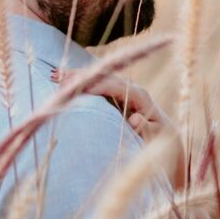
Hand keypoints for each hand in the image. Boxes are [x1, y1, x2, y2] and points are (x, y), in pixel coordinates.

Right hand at [51, 66, 185, 189]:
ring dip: (76, 76)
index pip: (115, 87)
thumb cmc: (160, 142)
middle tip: (57, 79)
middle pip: (104, 77)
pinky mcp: (116, 94)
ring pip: (98, 78)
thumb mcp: (156, 139)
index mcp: (140, 97)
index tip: (77, 87)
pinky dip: (80, 82)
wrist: (165, 138)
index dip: (96, 86)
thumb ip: (146, 129)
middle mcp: (131, 88)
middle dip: (81, 77)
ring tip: (54, 76)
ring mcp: (123, 90)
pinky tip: (63, 79)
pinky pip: (97, 84)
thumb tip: (134, 118)